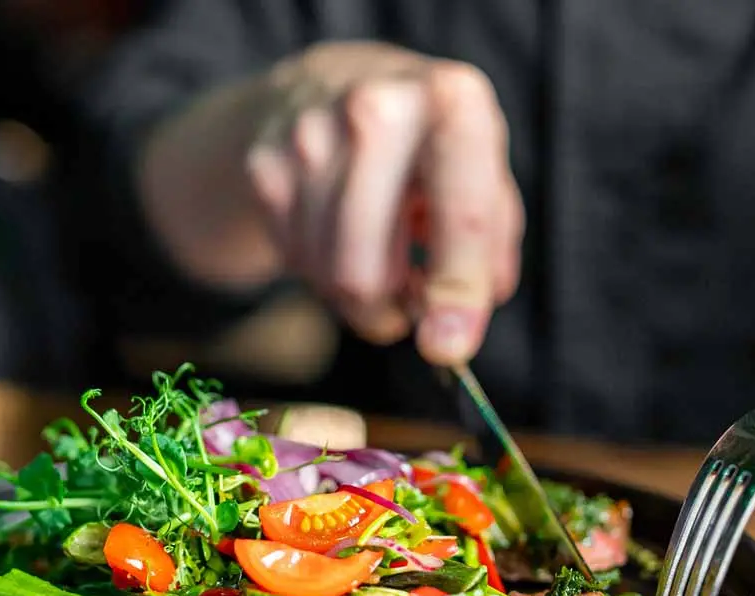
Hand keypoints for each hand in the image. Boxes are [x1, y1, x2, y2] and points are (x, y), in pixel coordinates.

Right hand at [243, 43, 523, 364]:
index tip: (450, 347)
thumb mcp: (480, 175)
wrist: (328, 88)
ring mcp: (308, 138)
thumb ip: (489, 250)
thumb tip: (456, 330)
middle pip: (366, 271)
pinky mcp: (266, 169)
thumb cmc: (423, 144)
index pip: (459, 214)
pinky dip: (325, 273)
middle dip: (390, 313)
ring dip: (361, 298)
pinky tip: (340, 238)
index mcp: (450, 101)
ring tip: (380, 262)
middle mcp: (375, 109)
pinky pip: (299, 265)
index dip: (458, 290)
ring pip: (330, 279)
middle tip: (410, 304)